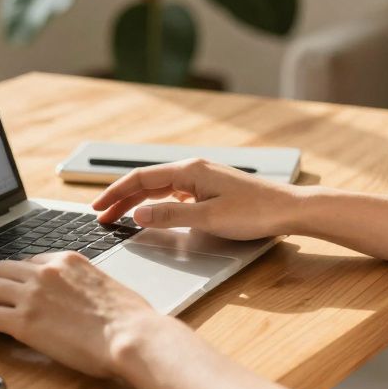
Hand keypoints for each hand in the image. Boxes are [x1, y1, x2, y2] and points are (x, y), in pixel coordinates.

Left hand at [0, 252, 166, 376]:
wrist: (131, 335)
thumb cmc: (130, 318)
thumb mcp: (105, 285)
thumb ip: (83, 284)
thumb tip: (78, 297)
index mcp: (67, 260)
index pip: (31, 261)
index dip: (21, 276)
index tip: (17, 287)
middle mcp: (45, 272)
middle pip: (3, 269)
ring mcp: (32, 296)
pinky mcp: (23, 322)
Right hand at [93, 158, 302, 238]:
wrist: (290, 209)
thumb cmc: (255, 213)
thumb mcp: (208, 219)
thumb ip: (170, 216)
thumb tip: (139, 215)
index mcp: (189, 171)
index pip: (140, 178)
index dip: (115, 193)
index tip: (97, 208)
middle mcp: (193, 169)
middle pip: (147, 182)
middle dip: (122, 199)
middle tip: (102, 216)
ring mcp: (202, 178)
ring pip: (160, 187)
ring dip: (138, 202)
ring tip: (120, 217)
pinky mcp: (210, 189)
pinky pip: (174, 193)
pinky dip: (157, 203)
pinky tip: (153, 214)